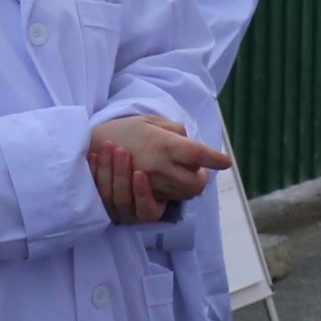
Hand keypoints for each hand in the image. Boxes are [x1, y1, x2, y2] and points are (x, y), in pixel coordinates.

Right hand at [87, 116, 231, 225]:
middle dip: (202, 178)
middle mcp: (161, 167)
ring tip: (182, 173)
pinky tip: (170, 182)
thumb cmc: (125, 130)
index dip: (215, 159)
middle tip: (200, 170)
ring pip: (185, 194)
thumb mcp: (151, 121)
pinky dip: (174, 192)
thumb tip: (192, 143)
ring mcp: (152, 183)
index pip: (199, 155)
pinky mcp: (144, 194)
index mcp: (164, 144)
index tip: (226, 161)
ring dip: (189, 186)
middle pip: (197, 183)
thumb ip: (175, 131)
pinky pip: (169, 200)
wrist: (94, 147)